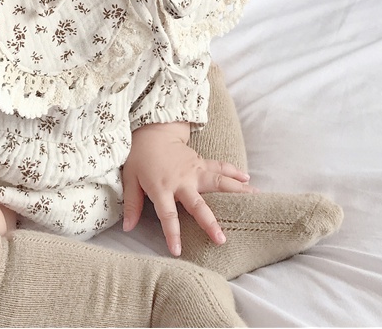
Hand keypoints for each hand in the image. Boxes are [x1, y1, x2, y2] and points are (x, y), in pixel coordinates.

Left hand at [121, 122, 254, 256]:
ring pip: (217, 183)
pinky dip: (234, 172)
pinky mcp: (201, 163)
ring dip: (235, 193)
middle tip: (221, 239)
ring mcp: (194, 170)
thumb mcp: (129, 179)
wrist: (152, 131)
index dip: (172, 233)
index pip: (167, 215)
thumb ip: (131, 204)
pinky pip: (220, 167)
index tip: (178, 251)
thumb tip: (127, 228)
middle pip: (197, 203)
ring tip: (254, 202)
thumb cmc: (139, 157)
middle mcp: (181, 180)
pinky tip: (248, 180)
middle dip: (209, 222)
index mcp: (161, 187)